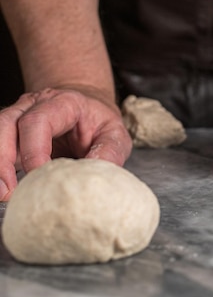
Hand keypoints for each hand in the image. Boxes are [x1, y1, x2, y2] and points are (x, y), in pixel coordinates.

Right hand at [0, 87, 131, 200]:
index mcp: (64, 103)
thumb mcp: (116, 135)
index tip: (39, 175)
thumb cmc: (101, 124)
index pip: (38, 121)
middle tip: (8, 191)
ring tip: (3, 193)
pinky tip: (4, 188)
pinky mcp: (11, 136)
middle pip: (6, 124)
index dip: (34, 149)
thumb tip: (91, 177)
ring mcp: (18, 118)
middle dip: (2, 159)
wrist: (89, 110)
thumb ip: (109, 153)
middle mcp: (34, 105)